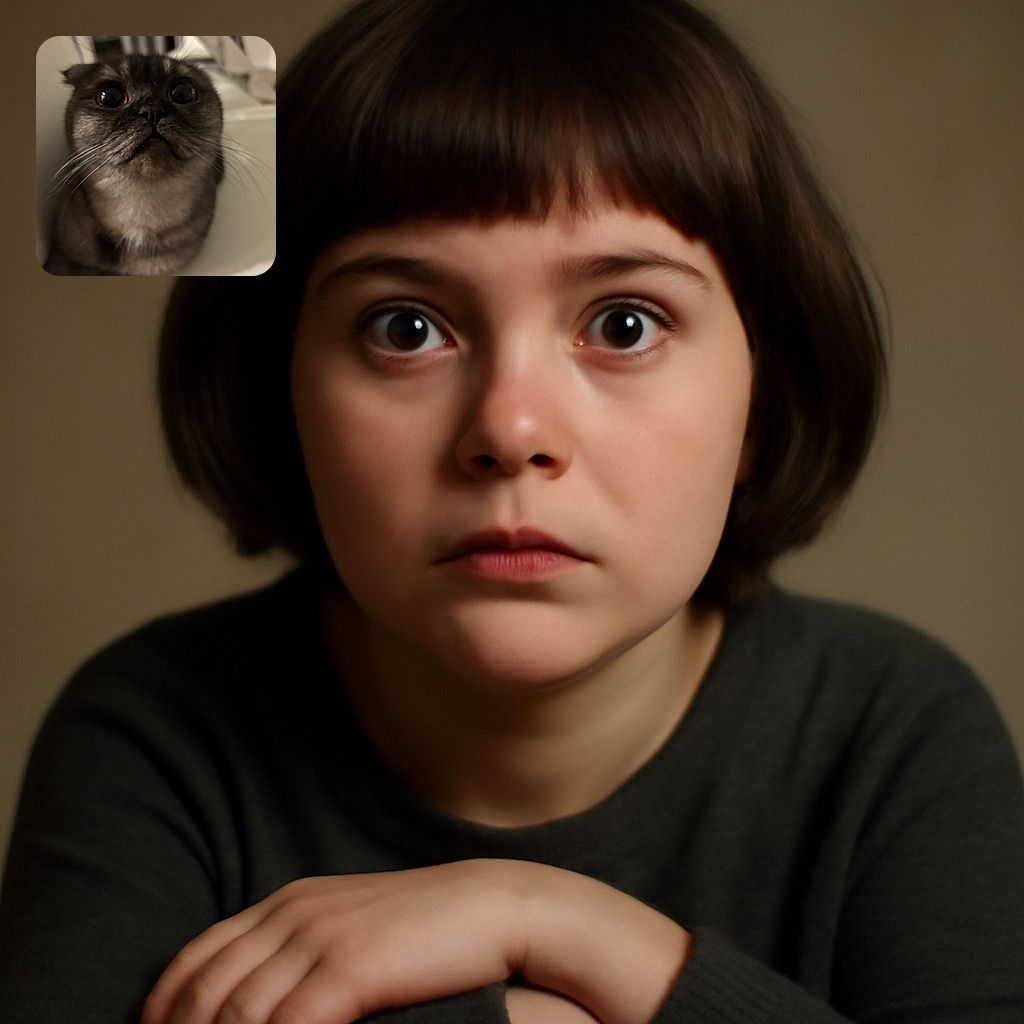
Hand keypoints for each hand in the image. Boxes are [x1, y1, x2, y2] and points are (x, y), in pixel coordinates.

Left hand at [141, 859, 689, 1023]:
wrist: (496, 908)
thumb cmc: (428, 930)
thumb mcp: (355, 933)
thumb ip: (305, 957)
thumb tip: (264, 1005)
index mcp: (289, 902)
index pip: (198, 957)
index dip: (164, 1006)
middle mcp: (292, 914)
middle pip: (200, 989)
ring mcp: (316, 939)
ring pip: (228, 1013)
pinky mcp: (346, 970)